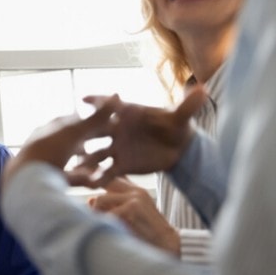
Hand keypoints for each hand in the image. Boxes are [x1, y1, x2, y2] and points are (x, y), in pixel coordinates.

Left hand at [1, 95, 120, 190]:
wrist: (24, 181)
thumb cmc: (48, 151)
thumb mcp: (75, 132)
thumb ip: (96, 117)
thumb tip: (117, 94)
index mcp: (50, 128)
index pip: (74, 119)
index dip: (92, 120)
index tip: (110, 121)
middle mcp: (47, 143)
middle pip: (73, 140)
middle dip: (89, 141)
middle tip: (110, 143)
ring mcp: (47, 162)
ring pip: (70, 160)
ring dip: (86, 162)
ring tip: (101, 164)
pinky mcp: (48, 180)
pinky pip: (69, 178)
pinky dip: (82, 178)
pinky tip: (93, 182)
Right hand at [84, 87, 207, 182]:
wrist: (178, 149)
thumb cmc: (177, 127)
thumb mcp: (182, 117)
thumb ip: (188, 105)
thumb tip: (204, 89)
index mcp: (128, 113)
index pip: (110, 106)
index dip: (98, 101)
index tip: (84, 99)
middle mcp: (117, 130)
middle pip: (97, 130)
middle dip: (84, 132)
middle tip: (71, 134)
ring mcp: (115, 148)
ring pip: (97, 153)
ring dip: (86, 159)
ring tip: (76, 165)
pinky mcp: (120, 165)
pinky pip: (106, 172)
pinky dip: (98, 178)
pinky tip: (90, 185)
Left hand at [88, 177, 180, 254]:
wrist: (167, 246)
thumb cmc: (146, 235)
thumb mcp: (129, 217)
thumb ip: (112, 206)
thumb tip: (89, 200)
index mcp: (135, 191)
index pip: (110, 181)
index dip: (96, 189)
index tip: (90, 202)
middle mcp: (135, 191)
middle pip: (101, 189)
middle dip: (95, 206)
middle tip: (98, 220)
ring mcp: (134, 198)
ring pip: (99, 200)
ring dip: (97, 215)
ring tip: (107, 227)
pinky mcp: (132, 207)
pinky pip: (106, 215)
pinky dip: (106, 225)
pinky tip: (116, 233)